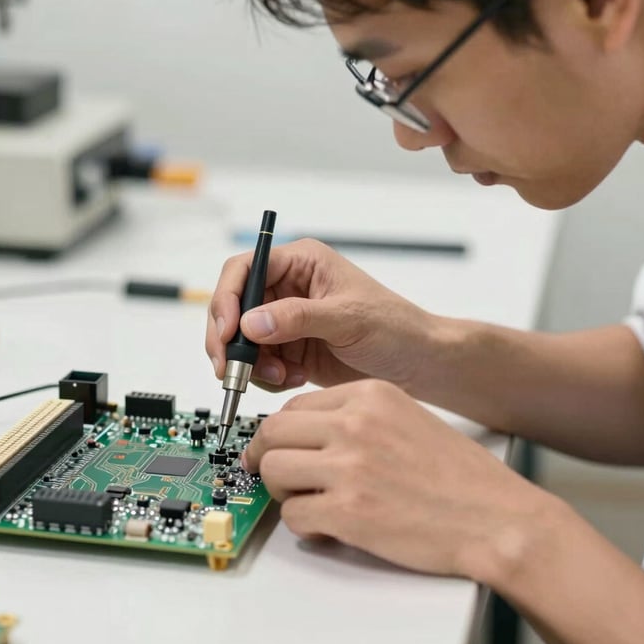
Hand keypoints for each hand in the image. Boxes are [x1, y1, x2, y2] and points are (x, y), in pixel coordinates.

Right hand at [206, 239, 431, 391]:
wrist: (416, 365)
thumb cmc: (394, 327)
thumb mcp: (347, 318)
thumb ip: (298, 318)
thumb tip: (250, 323)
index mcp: (301, 263)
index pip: (245, 269)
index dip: (228, 299)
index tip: (227, 332)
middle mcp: (287, 288)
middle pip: (234, 307)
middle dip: (230, 340)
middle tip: (232, 369)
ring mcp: (286, 321)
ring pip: (241, 340)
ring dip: (251, 364)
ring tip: (281, 377)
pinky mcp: (288, 350)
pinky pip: (258, 363)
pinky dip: (266, 377)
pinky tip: (292, 380)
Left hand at [243, 379, 547, 575]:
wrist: (497, 517)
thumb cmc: (459, 475)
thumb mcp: (405, 417)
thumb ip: (355, 417)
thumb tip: (307, 433)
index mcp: (369, 395)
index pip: (294, 405)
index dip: (280, 431)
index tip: (277, 446)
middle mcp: (355, 423)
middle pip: (274, 432)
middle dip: (265, 456)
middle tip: (273, 474)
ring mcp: (350, 466)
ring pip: (274, 470)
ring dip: (281, 490)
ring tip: (305, 500)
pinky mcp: (349, 511)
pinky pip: (293, 514)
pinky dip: (303, 523)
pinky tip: (327, 525)